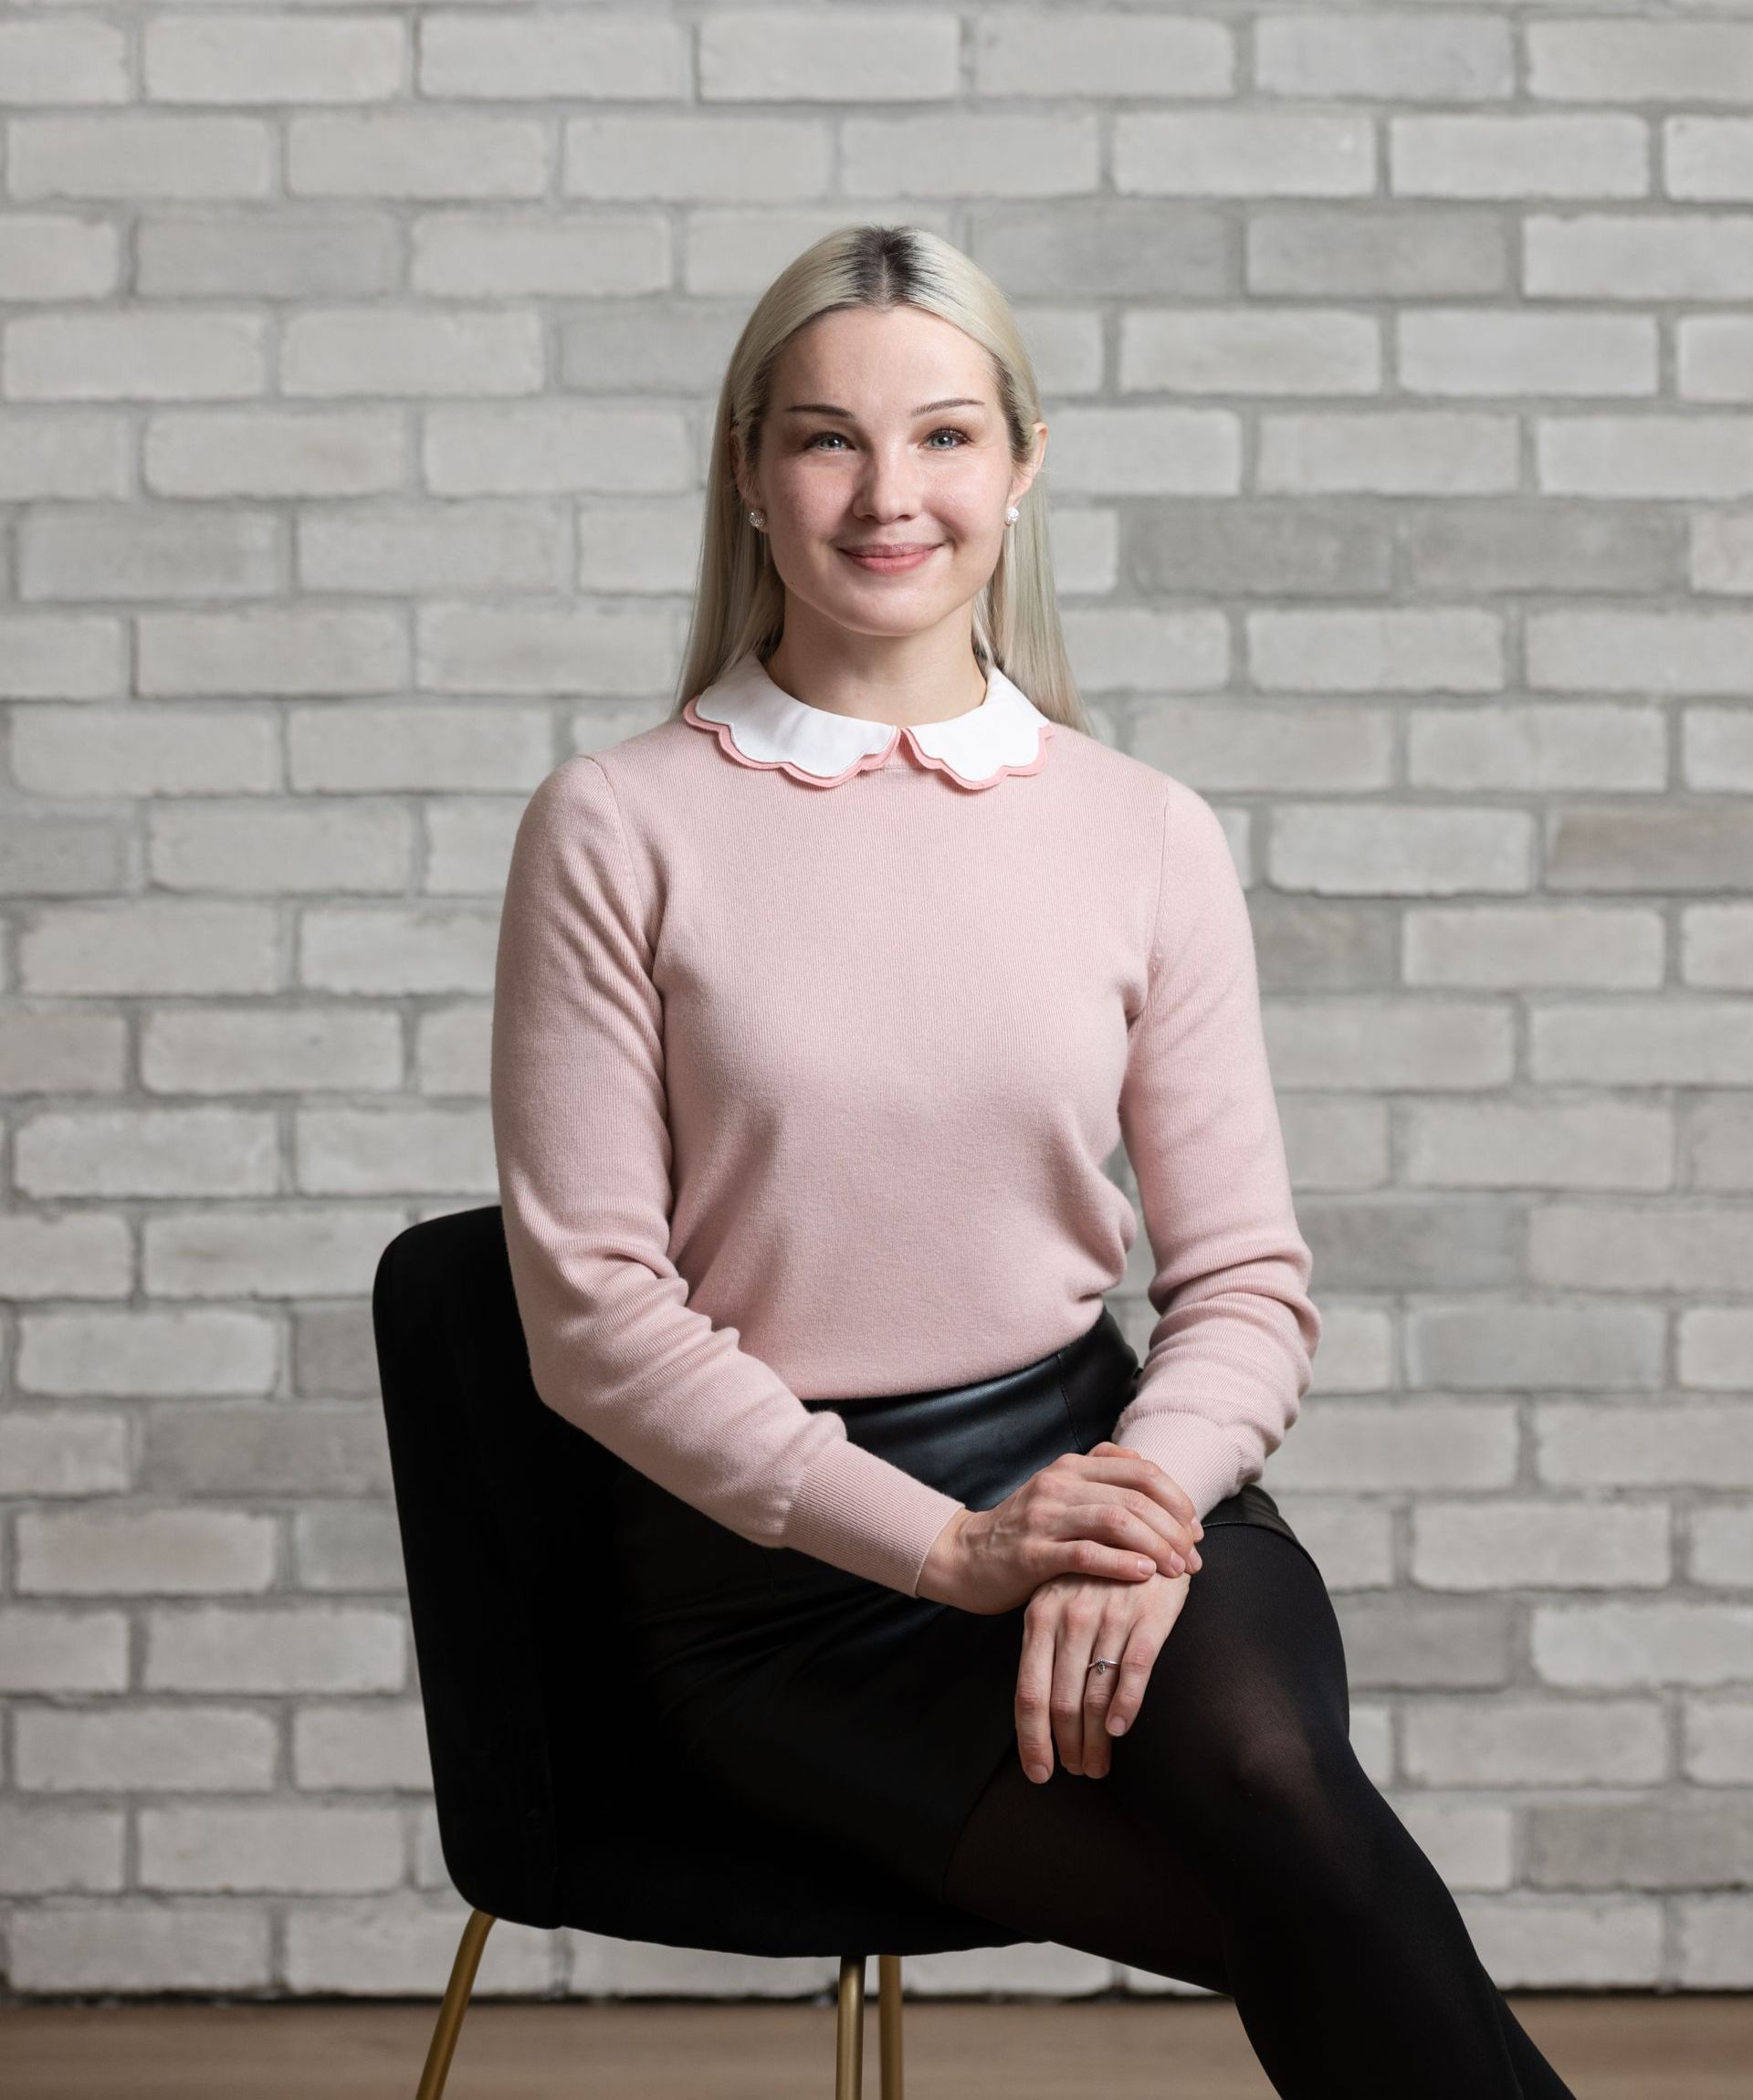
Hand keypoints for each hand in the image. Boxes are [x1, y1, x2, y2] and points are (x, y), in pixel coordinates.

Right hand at [916, 1441, 1202, 1615]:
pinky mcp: (1032, 1553)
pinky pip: (1086, 1553)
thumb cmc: (1022, 1529)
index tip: (1195, 1528)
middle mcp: (1059, 1484)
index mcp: (1071, 1467)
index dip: (1176, 1498)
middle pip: (1135, 1497)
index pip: (1140, 1470)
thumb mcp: (1059, 1491)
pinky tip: (1144, 1574)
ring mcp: (1044, 1517)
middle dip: (1174, 1528)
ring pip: (1116, 1521)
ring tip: (1177, 1569)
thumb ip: (1099, 1473)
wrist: (965, 1556)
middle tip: (1194, 1557)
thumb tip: (1145, 1462)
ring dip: (1156, 1546)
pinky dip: (1121, 1562)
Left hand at [1014, 1563, 1193, 1782]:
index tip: (1038, 1773)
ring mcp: (1108, 1615)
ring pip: (1096, 1695)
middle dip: (1067, 1746)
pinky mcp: (1147, 1614)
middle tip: (1078, 1772)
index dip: (1032, 1738)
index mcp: (1040, 1615)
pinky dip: (1127, 1706)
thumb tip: (1040, 1713)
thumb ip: (1046, 1647)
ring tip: (1098, 1765)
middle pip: (1061, 1701)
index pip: (1029, 1692)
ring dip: (1096, 1741)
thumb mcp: (1058, 1601)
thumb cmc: (1096, 1574)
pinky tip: (1122, 1730)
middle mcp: (1070, 1617)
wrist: (1144, 1525)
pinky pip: (1134, 1671)